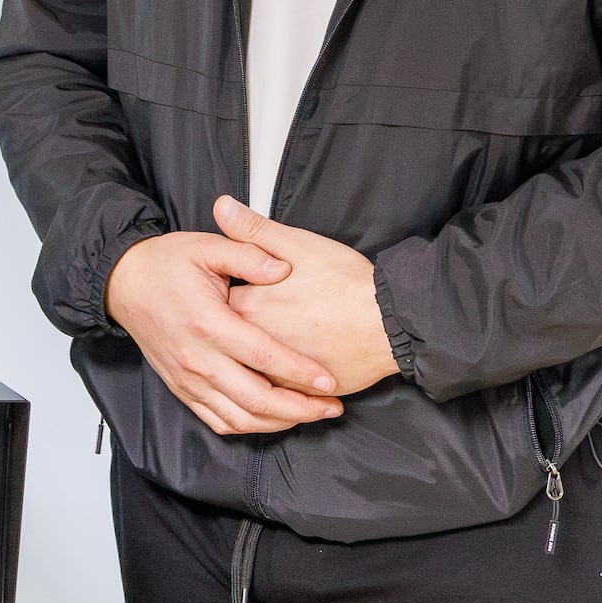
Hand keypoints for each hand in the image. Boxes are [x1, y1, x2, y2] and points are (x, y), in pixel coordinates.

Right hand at [104, 227, 345, 437]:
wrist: (123, 283)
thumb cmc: (166, 263)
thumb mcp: (206, 245)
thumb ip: (248, 253)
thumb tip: (284, 268)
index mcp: (206, 322)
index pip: (261, 355)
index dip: (297, 371)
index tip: (328, 380)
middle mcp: (195, 358)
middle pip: (255, 398)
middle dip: (299, 408)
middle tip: (331, 406)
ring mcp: (187, 379)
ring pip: (239, 418)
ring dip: (278, 422)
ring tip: (311, 414)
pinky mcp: (181, 388)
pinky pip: (217, 421)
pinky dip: (249, 426)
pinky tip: (274, 419)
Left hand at [214, 195, 399, 396]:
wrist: (389, 322)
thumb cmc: (346, 282)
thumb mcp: (297, 244)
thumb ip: (254, 230)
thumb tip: (220, 206)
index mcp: (249, 306)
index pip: (212, 304)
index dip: (216, 296)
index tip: (221, 292)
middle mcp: (256, 344)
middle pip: (225, 342)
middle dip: (227, 334)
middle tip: (234, 325)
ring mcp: (276, 373)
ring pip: (245, 374)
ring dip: (244, 366)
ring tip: (250, 355)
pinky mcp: (299, 392)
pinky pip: (271, 397)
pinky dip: (268, 389)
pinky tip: (273, 379)